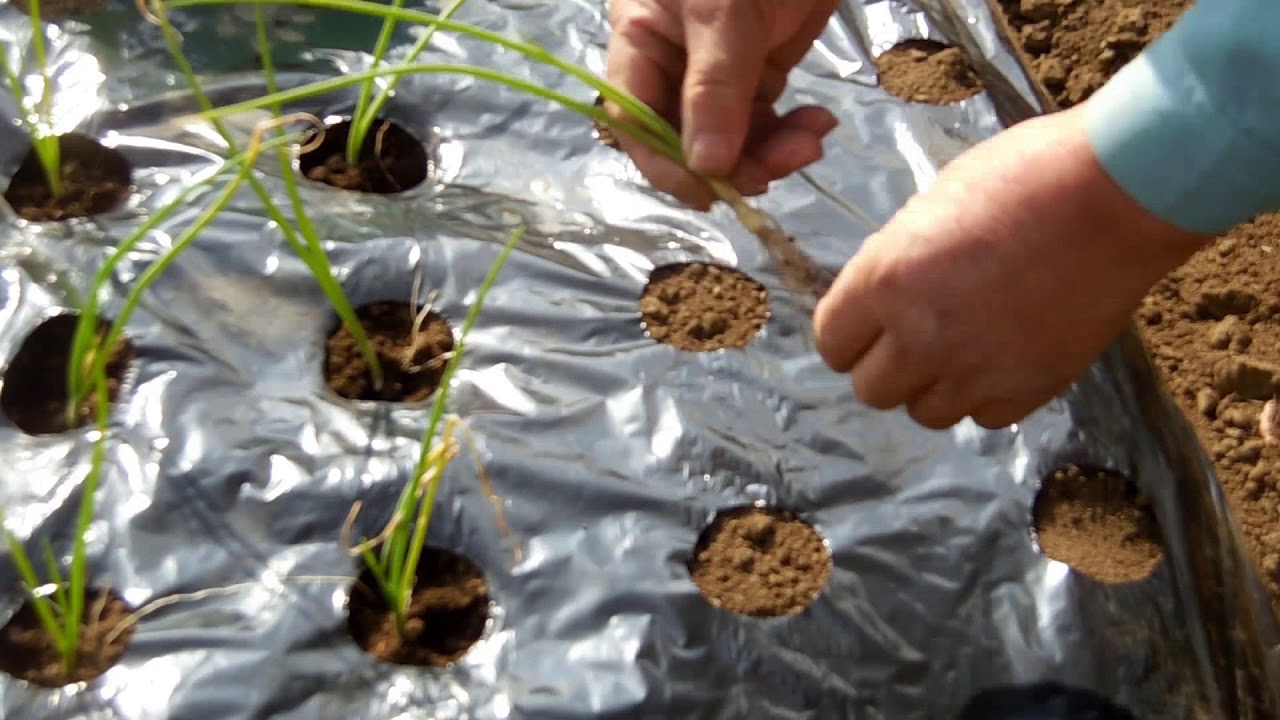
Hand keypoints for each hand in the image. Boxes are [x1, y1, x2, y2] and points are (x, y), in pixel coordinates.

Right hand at [604, 0, 839, 208]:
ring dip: (772, 152)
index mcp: (641, 45)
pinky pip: (766, 123)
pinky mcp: (760, 71)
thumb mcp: (724, 13)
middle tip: (785, 162)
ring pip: (732, 139)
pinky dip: (791, 134)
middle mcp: (673, 66)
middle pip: (688, 140)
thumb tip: (705, 167)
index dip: (668, 166)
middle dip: (735, 161)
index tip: (712, 192)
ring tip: (812, 139)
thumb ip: (714, 89)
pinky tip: (818, 124)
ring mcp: (719, 72)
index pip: (636, 125)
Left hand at [812, 103, 1210, 429]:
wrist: (1119, 192)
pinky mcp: (1030, 388)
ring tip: (963, 348)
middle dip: (887, 366)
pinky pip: (984, 417)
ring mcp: (975, 369)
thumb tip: (888, 292)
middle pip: (871, 390)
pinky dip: (987, 395)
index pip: (832, 343)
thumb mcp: (934, 203)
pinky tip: (1004, 357)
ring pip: (925, 412)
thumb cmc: (1025, 174)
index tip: (869, 326)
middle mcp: (920, 335)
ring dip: (934, 387)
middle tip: (916, 338)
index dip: (850, 334)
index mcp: (884, 280)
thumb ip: (899, 259)